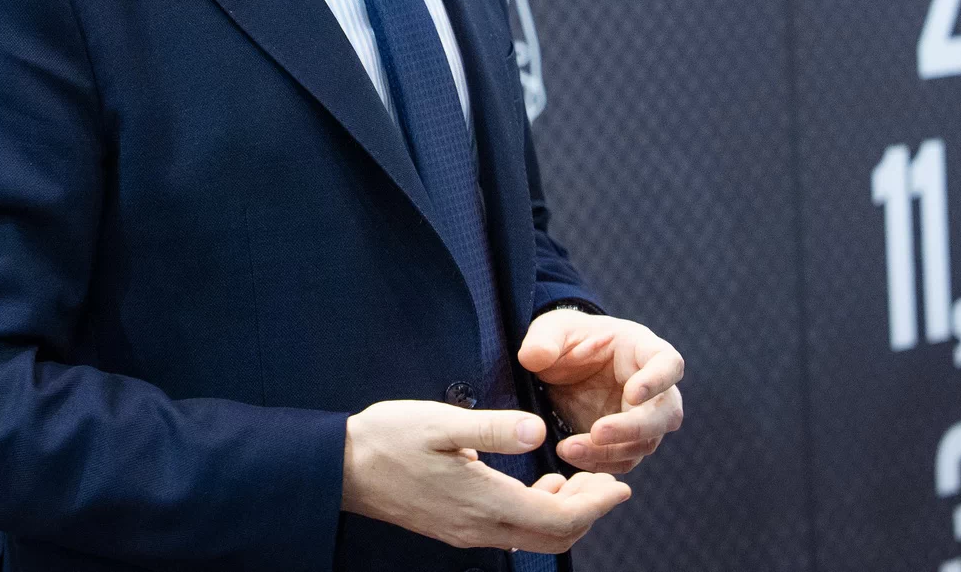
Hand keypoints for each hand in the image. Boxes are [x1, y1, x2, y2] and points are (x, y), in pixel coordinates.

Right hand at [341, 399, 630, 552]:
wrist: (342, 468)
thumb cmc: (388, 439)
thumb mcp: (441, 421)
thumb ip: (493, 429)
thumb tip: (537, 431)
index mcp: (485, 501)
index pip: (559, 520)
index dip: (596, 505)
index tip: (618, 484)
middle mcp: (481, 527)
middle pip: (554, 538)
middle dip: (588, 512)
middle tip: (606, 480)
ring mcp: (468, 532)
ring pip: (534, 538)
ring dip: (563, 514)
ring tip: (575, 479)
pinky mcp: (456, 528)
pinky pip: (511, 533)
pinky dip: (536, 514)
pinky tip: (536, 484)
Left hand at [517, 309, 684, 475]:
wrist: (561, 364)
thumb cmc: (567, 338)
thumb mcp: (551, 330)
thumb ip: (542, 340)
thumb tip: (533, 358)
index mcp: (643, 350)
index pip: (669, 364)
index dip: (658, 381)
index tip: (633, 393)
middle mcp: (654, 388)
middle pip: (665, 414)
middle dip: (634, 428)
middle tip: (598, 433)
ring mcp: (642, 417)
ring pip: (645, 443)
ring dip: (610, 452)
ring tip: (569, 449)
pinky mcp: (625, 441)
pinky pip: (624, 460)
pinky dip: (600, 463)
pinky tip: (572, 457)